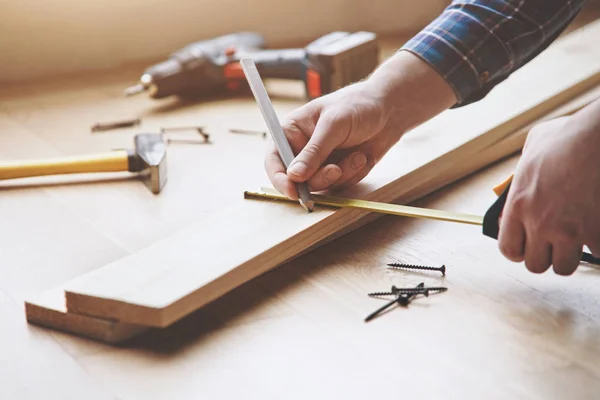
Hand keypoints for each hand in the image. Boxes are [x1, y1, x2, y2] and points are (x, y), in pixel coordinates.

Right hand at [265, 81, 393, 197]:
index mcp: (292, 131)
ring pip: (320, 185)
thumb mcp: (334, 125)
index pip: (274, 160)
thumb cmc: (358, 105)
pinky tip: (362, 157)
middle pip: (297, 180)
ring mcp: (320, 162)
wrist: (390, 109)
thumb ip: (314, 152)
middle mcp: (302, 149)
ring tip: (357, 156)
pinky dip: (353, 174)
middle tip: (336, 170)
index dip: (279, 178)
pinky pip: (339, 186)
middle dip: (319, 178)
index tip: (293, 191)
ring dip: (341, 174)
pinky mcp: (338, 171)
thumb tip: (294, 176)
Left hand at [498, 99, 599, 274]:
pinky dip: (596, 244)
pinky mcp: (597, 233)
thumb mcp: (532, 149)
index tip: (525, 247)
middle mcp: (541, 223)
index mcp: (519, 204)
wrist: (599, 138)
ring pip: (565, 266)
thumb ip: (524, 172)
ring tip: (575, 237)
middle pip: (536, 265)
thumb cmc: (569, 138)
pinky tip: (595, 227)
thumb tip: (519, 181)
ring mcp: (570, 231)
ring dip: (570, 254)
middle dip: (544, 255)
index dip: (517, 251)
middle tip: (552, 242)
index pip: (508, 249)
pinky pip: (596, 253)